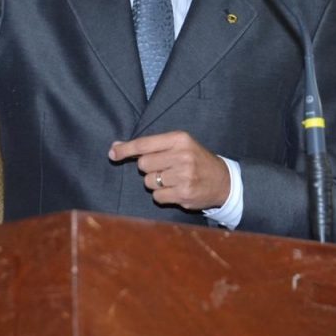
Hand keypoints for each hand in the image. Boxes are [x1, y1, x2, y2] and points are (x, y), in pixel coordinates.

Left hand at [108, 131, 229, 209]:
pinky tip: (176, 190)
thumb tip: (115, 148)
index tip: (112, 153)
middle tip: (164, 168)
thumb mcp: (179, 145)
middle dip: (149, 169)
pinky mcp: (184, 194)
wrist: (223, 181)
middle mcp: (182, 156)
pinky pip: (157, 196)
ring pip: (149, 182)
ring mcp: (184, 176)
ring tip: (173, 179)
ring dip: (156, 183)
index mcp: (179, 139)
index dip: (125, 149)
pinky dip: (162, 195)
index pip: (144, 144)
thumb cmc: (196, 160)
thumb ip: (150, 146)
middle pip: (143, 165)